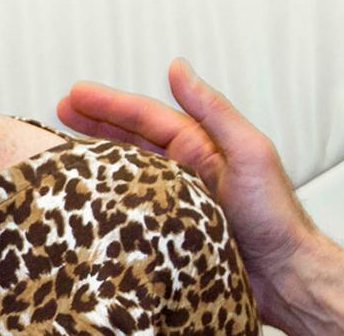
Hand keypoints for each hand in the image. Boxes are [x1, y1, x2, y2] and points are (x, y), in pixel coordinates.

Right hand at [58, 59, 321, 318]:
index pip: (145, 117)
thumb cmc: (275, 216)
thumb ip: (213, 110)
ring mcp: (173, 201)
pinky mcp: (167, 233)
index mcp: (199, 147)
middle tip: (59, 108)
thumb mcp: (249, 151)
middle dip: (94, 121)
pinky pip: (128, 210)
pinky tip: (84, 199)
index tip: (75, 94)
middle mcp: (182, 170)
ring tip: (60, 146)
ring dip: (94, 156)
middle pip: (129, 139)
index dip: (109, 104)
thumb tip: (179, 68)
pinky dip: (105, 199)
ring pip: (124, 172)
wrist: (284, 275)